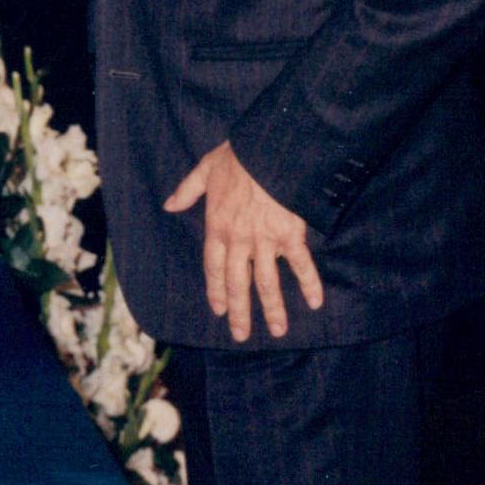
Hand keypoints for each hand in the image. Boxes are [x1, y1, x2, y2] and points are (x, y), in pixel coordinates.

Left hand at [164, 143, 321, 343]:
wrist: (269, 149)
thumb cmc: (238, 156)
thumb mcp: (205, 169)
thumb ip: (187, 190)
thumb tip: (169, 205)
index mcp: (217, 227)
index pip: (214, 268)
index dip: (216, 290)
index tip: (218, 310)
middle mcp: (240, 240)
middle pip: (238, 284)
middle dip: (240, 312)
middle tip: (242, 335)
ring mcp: (266, 240)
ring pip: (268, 283)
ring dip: (273, 309)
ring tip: (279, 331)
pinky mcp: (291, 235)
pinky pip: (301, 265)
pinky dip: (310, 284)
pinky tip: (316, 302)